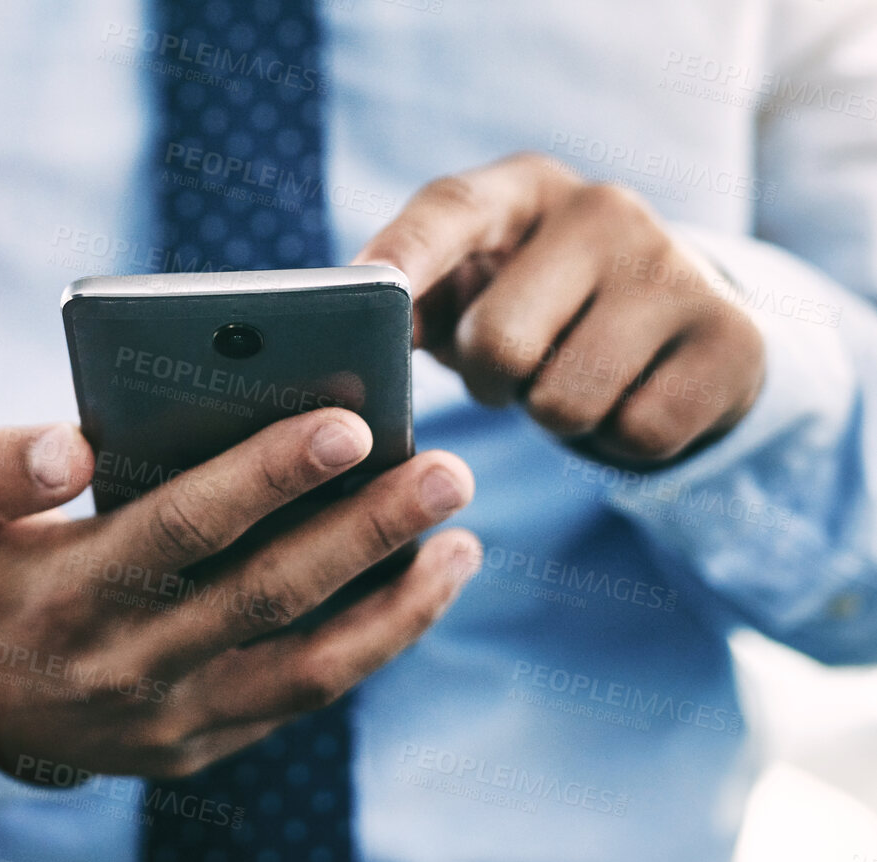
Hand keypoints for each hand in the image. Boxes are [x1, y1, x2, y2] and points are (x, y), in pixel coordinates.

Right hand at [0, 409, 479, 779]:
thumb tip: (71, 445)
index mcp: (64, 592)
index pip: (179, 529)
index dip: (265, 478)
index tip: (348, 423)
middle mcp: (124, 665)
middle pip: (264, 593)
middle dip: (364, 530)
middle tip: (450, 467)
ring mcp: (169, 716)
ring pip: (305, 664)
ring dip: (394, 602)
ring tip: (464, 536)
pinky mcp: (200, 741)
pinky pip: (303, 695)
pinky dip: (374, 643)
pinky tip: (425, 582)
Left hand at [354, 152, 764, 467]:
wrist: (671, 324)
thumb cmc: (531, 304)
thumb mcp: (467, 286)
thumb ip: (410, 302)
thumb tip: (366, 337)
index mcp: (521, 189)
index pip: (448, 210)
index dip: (404, 254)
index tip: (365, 286)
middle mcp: (604, 210)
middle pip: (500, 342)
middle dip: (490, 383)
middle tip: (510, 372)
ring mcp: (677, 269)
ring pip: (566, 401)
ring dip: (553, 414)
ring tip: (572, 374)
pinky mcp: (731, 338)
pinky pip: (636, 433)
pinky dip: (618, 438)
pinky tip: (631, 393)